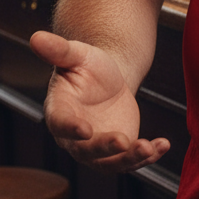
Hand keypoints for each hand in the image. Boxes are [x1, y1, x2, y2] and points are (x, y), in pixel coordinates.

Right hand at [30, 30, 169, 172]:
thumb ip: (59, 50)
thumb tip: (35, 36)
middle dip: (105, 147)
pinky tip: (163, 146)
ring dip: (129, 158)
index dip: (71, 128)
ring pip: (110, 162)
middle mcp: (75, 137)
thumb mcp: (76, 54)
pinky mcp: (119, 150)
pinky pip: (131, 159)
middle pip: (87, 150)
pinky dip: (148, 155)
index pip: (61, 124)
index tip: (85, 129)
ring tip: (149, 148)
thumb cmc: (88, 64)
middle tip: (123, 141)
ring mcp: (97, 148)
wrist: (110, 78)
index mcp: (60, 111)